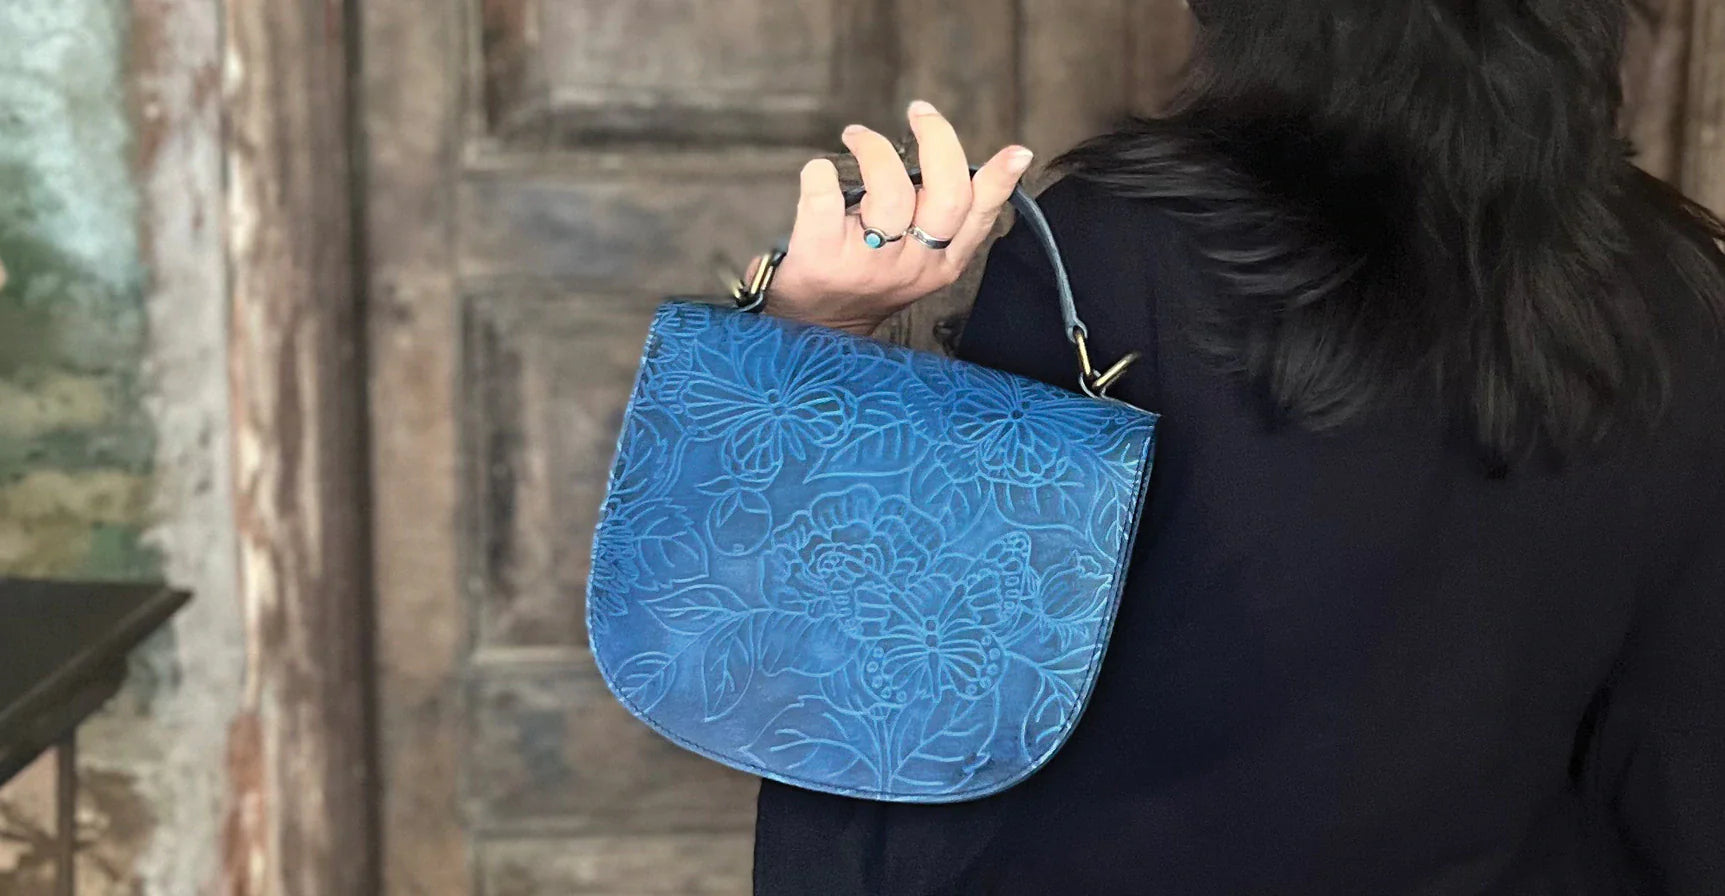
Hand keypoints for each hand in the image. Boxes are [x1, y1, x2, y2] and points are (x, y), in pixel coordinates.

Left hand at [761, 101, 1034, 335]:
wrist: (818, 325)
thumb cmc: (868, 275)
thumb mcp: (920, 256)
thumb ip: (944, 215)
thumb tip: (979, 158)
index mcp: (942, 261)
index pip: (980, 216)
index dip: (1000, 181)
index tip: (1015, 151)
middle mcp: (912, 263)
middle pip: (945, 196)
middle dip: (938, 142)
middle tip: (919, 112)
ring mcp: (869, 262)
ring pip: (891, 193)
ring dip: (875, 150)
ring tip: (857, 137)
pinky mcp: (823, 257)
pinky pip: (825, 203)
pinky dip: (820, 175)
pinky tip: (820, 170)